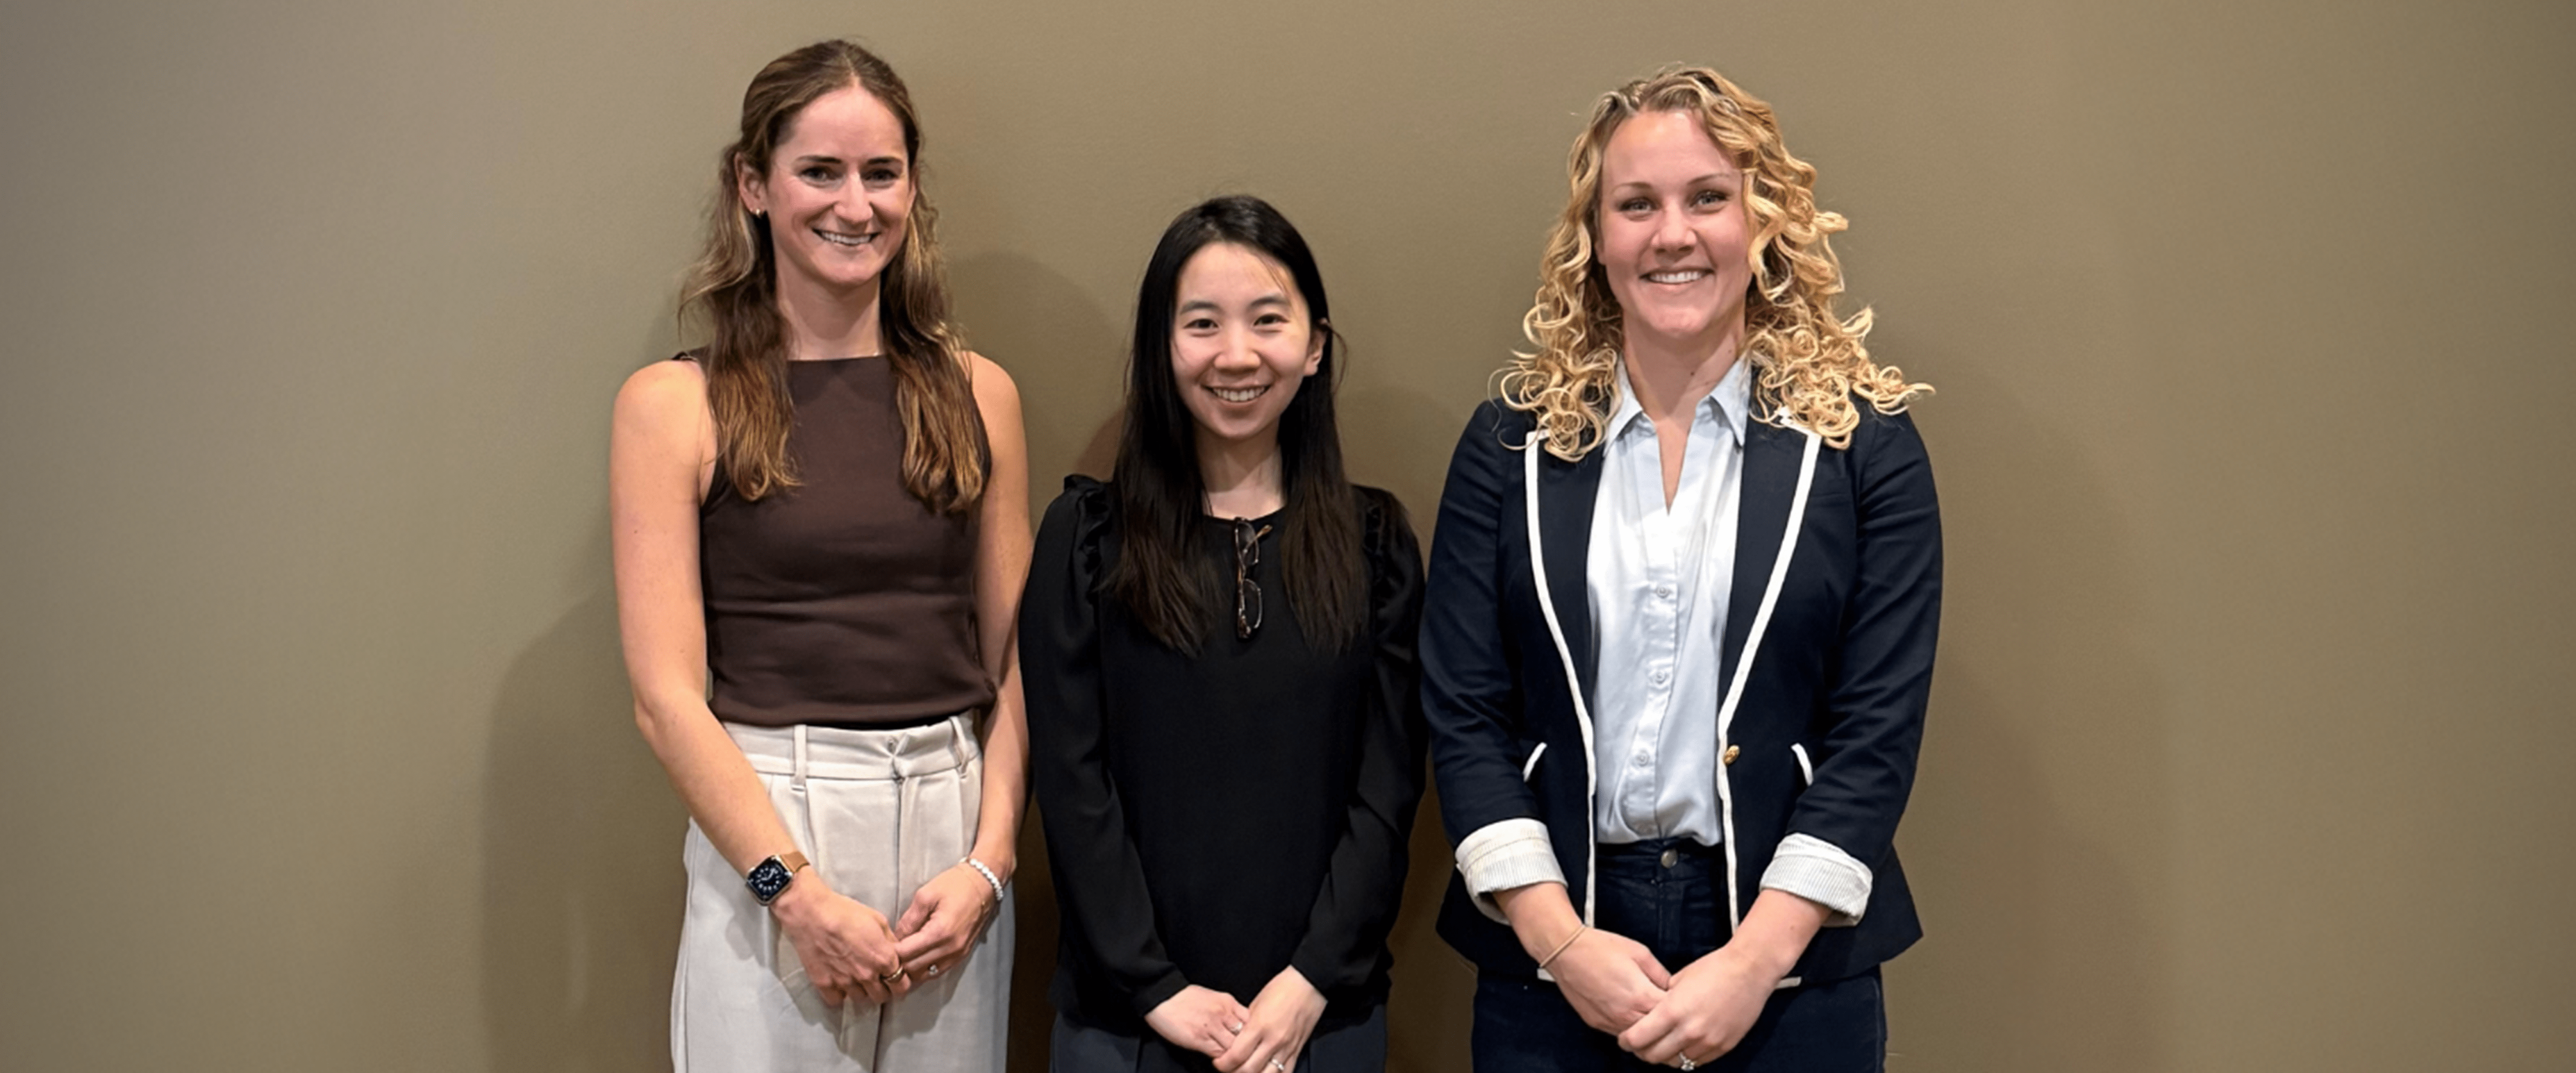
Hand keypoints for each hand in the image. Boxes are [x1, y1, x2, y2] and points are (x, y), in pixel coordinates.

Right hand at [772, 878, 907, 1007]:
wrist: (811, 913)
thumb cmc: (846, 912)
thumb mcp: (878, 921)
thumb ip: (890, 942)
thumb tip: (896, 954)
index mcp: (884, 959)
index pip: (901, 986)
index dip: (900, 983)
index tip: (895, 978)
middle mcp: (867, 975)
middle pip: (882, 997)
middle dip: (882, 989)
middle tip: (876, 979)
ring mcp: (845, 982)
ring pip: (860, 999)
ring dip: (861, 991)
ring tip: (856, 977)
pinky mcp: (824, 985)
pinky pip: (837, 1000)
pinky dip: (839, 993)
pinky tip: (839, 981)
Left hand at [893, 862, 1000, 981]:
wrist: (982, 885)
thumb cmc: (954, 885)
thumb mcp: (925, 896)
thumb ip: (908, 920)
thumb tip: (896, 938)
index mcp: (939, 932)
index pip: (906, 954)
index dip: (890, 952)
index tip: (882, 946)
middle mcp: (950, 949)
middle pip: (914, 969)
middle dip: (898, 964)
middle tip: (887, 954)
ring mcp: (957, 955)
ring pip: (925, 975)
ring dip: (911, 969)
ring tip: (900, 958)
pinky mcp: (961, 956)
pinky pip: (938, 971)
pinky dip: (924, 969)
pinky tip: (916, 959)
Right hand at [1144, 984, 1252, 1058]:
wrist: (1161, 996)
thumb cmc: (1185, 998)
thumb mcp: (1213, 997)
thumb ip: (1228, 1011)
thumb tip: (1240, 1025)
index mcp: (1228, 1002)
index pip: (1252, 1021)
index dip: (1253, 1034)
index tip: (1252, 1042)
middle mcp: (1223, 1013)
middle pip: (1246, 1036)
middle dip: (1247, 1047)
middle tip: (1246, 1056)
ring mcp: (1212, 1026)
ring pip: (1234, 1047)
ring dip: (1234, 1056)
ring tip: (1234, 1062)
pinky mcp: (1199, 1039)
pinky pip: (1219, 1054)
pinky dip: (1221, 1060)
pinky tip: (1220, 1061)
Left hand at [1214, 967, 1326, 1072]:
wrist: (1308, 984)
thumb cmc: (1282, 988)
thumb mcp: (1256, 1004)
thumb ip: (1246, 1025)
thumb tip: (1235, 1040)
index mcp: (1259, 1025)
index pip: (1236, 1056)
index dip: (1223, 1064)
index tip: (1219, 1062)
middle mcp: (1273, 1040)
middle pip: (1248, 1070)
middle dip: (1233, 1072)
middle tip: (1228, 1068)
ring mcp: (1287, 1047)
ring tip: (1245, 1071)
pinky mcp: (1297, 1050)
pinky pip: (1285, 1072)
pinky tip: (1265, 1072)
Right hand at [1547, 927, 1671, 1035]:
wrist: (1566, 952)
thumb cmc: (1599, 948)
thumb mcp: (1640, 953)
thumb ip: (1661, 973)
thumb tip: (1672, 986)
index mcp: (1641, 995)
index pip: (1672, 1014)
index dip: (1679, 1006)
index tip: (1680, 1000)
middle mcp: (1626, 1014)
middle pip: (1657, 1031)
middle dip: (1665, 1021)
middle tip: (1668, 1008)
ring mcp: (1611, 1022)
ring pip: (1639, 1038)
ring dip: (1647, 1028)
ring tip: (1648, 1011)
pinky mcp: (1598, 1024)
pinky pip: (1621, 1033)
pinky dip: (1629, 1027)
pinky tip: (1630, 1012)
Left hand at [1617, 944, 1774, 1066]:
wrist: (1750, 970)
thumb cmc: (1714, 968)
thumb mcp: (1679, 980)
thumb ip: (1662, 1000)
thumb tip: (1651, 1013)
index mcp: (1673, 1010)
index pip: (1639, 1038)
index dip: (1626, 1041)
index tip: (1624, 1040)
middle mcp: (1689, 1030)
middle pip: (1654, 1056)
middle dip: (1642, 1052)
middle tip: (1640, 1046)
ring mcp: (1708, 1041)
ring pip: (1676, 1062)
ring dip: (1666, 1056)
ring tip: (1663, 1046)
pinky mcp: (1723, 1046)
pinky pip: (1697, 1061)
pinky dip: (1687, 1057)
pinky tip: (1684, 1046)